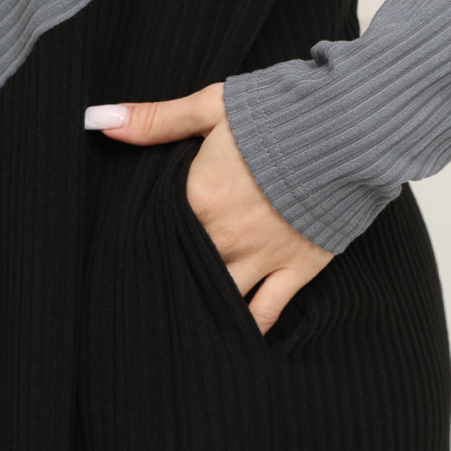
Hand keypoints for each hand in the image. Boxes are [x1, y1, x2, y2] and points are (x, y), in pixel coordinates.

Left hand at [84, 82, 333, 334]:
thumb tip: (101, 120)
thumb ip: (156, 120)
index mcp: (199, 200)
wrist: (349, 129)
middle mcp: (224, 237)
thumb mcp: (213, 106)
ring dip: (200, 310)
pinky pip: (264, 313)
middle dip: (167, 282)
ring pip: (218, 299)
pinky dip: (247, 329)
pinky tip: (231, 343)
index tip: (126, 256)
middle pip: (183, 270)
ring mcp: (260, 258)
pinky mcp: (294, 270)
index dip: (142, 244)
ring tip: (180, 327)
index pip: (156, 233)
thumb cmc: (280, 113)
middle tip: (146, 299)